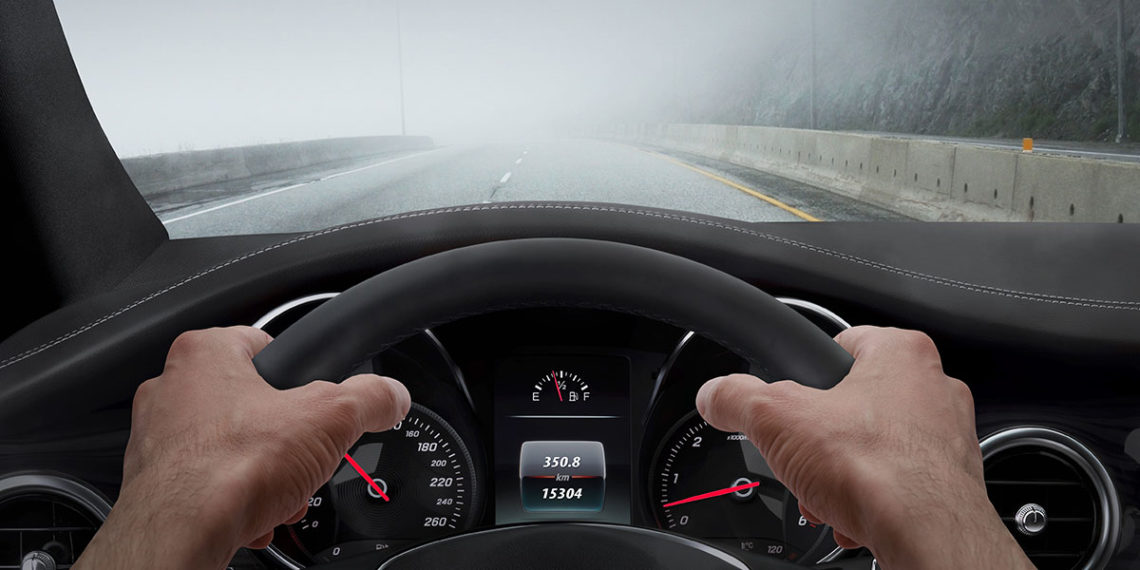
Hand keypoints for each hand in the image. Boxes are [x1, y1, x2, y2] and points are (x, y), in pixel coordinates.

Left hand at [75, 326, 410, 569]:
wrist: (181, 535)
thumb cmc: (228, 470)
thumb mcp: (331, 419)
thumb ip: (369, 398)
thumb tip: (391, 396)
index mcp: (205, 354)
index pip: (266, 344)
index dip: (301, 375)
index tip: (318, 400)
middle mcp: (172, 389)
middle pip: (255, 404)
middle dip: (287, 439)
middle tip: (304, 456)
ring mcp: (158, 438)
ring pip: (233, 448)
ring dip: (265, 474)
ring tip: (281, 492)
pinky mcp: (155, 483)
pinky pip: (210, 484)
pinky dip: (236, 500)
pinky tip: (255, 513)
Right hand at [696, 326, 1032, 568]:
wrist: (928, 535)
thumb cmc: (879, 471)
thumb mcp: (776, 420)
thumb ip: (736, 398)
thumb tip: (715, 395)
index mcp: (901, 354)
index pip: (841, 344)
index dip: (805, 375)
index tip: (789, 399)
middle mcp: (933, 388)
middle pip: (852, 404)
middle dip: (820, 439)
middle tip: (802, 457)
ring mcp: (947, 436)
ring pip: (874, 447)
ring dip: (842, 474)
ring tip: (825, 493)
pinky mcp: (950, 482)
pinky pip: (897, 483)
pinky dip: (870, 499)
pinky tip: (851, 515)